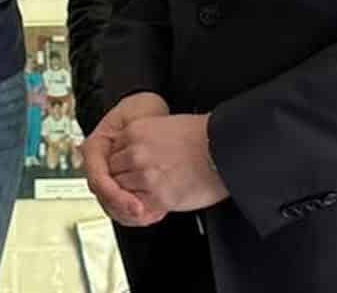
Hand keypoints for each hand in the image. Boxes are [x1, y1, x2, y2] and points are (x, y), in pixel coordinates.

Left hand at [83, 93, 228, 226]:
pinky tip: (152, 205)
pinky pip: (136, 208)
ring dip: (131, 195)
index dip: (121, 164)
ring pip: (121, 191)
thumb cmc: (203, 137)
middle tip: (136, 185)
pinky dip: (140, 209)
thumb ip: (143, 140)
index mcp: (134, 132)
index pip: (112, 152)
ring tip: (146, 195)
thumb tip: (134, 154)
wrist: (224, 149)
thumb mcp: (163, 127)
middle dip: (123, 180)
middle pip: (113, 172)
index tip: (129, 169)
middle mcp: (135, 153)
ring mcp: (145, 175)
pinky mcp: (158, 196)